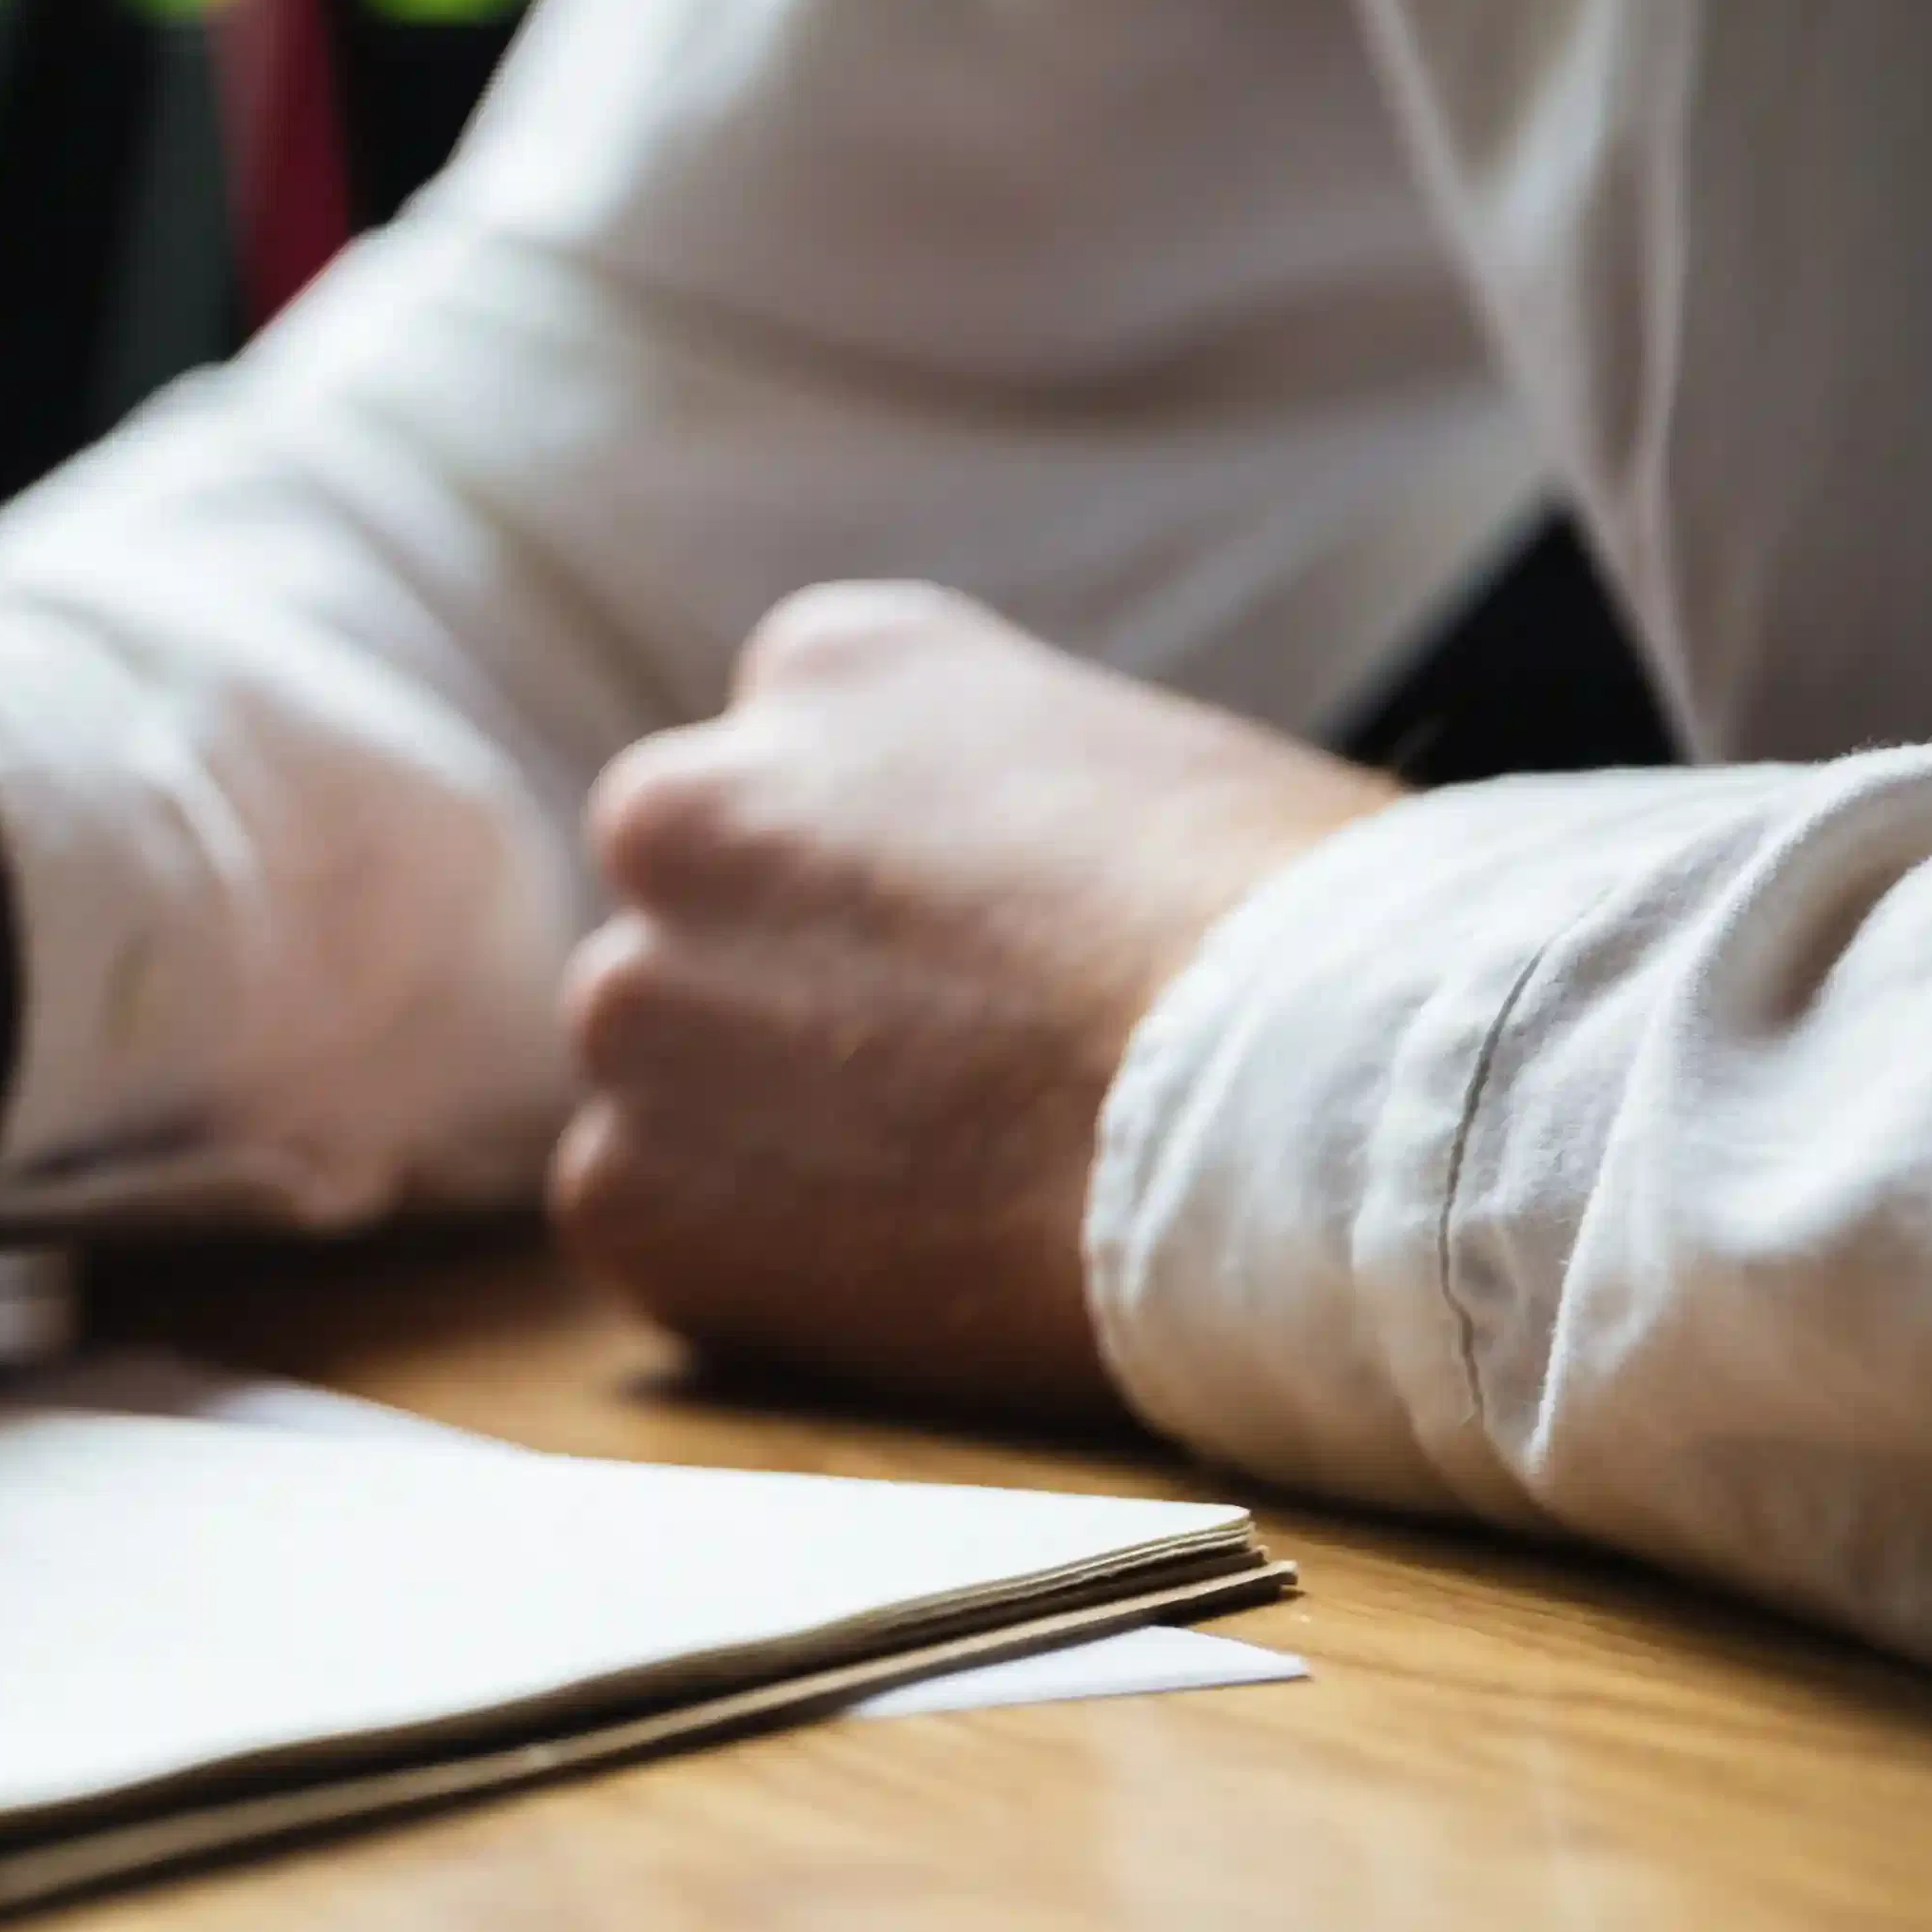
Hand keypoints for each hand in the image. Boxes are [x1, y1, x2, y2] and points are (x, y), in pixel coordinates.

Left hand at [554, 581, 1400, 1414]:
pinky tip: (903, 1266)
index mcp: (829, 665)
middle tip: (943, 1080)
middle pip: (696, 910)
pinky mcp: (626, 1186)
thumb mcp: (1135, 762)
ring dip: (764, 1128)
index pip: (792, 768)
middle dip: (786, 990)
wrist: (1305, 1121)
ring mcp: (634, 999)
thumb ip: (985, 798)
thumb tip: (966, 884)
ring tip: (950, 1180)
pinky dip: (748, 1261)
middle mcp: (683, 806)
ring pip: (665, 1068)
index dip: (881, 888)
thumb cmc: (1302, 943)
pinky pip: (654, 1221)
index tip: (970, 957)